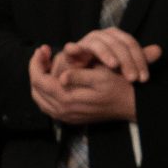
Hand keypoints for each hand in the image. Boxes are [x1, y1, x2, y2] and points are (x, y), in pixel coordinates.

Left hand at [27, 44, 142, 123]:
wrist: (131, 106)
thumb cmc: (119, 88)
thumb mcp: (102, 77)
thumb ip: (79, 76)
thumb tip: (61, 77)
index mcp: (68, 98)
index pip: (39, 80)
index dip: (37, 63)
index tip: (42, 48)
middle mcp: (63, 110)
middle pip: (36, 89)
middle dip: (35, 70)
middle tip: (42, 54)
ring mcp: (65, 116)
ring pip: (39, 98)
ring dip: (39, 81)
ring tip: (45, 65)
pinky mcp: (69, 118)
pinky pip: (48, 105)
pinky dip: (45, 92)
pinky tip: (52, 81)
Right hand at [58, 27, 161, 82]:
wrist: (79, 73)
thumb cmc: (104, 69)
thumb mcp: (124, 66)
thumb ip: (139, 59)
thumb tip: (159, 50)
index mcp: (118, 38)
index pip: (132, 46)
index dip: (140, 61)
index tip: (144, 79)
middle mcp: (104, 36)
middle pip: (119, 45)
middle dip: (127, 61)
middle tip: (132, 78)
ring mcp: (87, 40)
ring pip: (100, 44)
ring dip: (107, 54)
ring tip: (114, 66)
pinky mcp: (72, 49)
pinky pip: (73, 47)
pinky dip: (74, 48)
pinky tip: (78, 52)